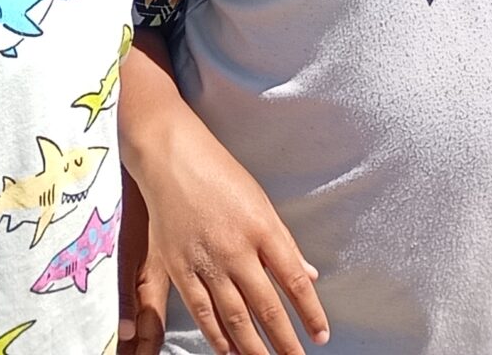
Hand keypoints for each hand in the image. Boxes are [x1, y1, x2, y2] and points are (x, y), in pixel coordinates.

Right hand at [136, 126, 326, 354]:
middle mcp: (236, 249)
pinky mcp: (179, 267)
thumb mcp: (260, 202)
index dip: (310, 313)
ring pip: (234, 317)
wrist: (170, 156)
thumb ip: (283, 243)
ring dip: (254, 347)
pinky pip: (201, 310)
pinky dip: (216, 335)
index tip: (320, 335)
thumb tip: (308, 275)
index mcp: (262, 228)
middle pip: (266, 307)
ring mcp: (206, 261)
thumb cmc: (219, 174)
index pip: (294, 281)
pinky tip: (228, 351)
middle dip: (285, 342)